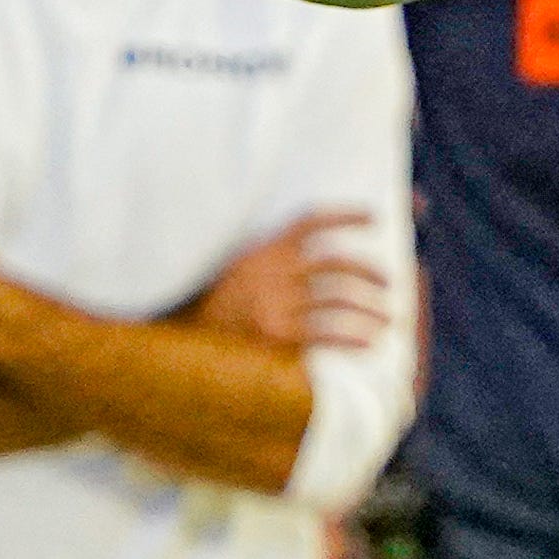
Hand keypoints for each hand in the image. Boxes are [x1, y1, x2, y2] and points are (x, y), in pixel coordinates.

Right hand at [184, 212, 387, 350]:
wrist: (169, 343)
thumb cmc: (205, 311)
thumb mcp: (232, 272)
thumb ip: (266, 263)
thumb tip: (305, 264)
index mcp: (260, 251)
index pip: (310, 221)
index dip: (345, 215)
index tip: (373, 216)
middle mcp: (270, 272)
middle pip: (336, 265)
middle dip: (369, 273)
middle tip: (389, 282)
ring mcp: (273, 303)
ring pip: (339, 300)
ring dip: (370, 309)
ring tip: (387, 319)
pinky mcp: (274, 336)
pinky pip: (326, 333)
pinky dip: (353, 337)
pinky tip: (370, 342)